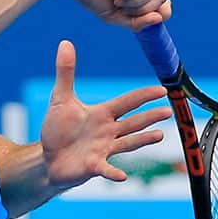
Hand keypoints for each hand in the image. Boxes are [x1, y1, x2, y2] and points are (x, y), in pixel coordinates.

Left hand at [40, 40, 171, 189]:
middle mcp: (108, 131)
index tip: (163, 89)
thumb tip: (65, 42)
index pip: (127, 102)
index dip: (144, 95)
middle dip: (150, 117)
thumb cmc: (58, 129)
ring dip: (143, 140)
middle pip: (133, 122)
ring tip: (160, 135)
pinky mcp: (93, 166)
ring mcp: (103, 150)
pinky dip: (114, 172)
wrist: (48, 157)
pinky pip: (106, 169)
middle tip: (169, 111)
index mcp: (102, 114)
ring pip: (127, 143)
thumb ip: (65, 72)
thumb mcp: (60, 98)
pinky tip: (123, 176)